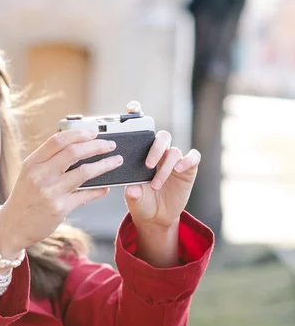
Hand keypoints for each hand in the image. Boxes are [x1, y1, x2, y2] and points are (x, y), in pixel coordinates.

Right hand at [0, 129, 122, 256]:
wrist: (13, 226)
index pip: (58, 140)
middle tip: (110, 145)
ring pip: (85, 172)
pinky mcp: (60, 209)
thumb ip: (49, 160)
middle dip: (97, 146)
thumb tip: (78, 145)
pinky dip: (99, 189)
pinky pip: (86, 195)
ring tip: (116, 161)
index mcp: (32, 162)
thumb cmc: (25, 197)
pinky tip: (106, 186)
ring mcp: (50, 192)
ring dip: (105, 165)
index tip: (94, 132)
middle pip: (74, 152)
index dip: (79, 133)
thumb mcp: (29, 173)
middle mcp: (40, 175)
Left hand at [123, 101, 200, 230]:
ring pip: (174, 151)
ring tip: (155, 185)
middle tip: (147, 165)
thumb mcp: (133, 199)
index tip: (132, 108)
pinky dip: (187, 160)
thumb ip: (132, 194)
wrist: (156, 217)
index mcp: (141, 153)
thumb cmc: (141, 202)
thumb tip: (133, 189)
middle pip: (161, 137)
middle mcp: (159, 152)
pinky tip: (179, 170)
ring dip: (165, 168)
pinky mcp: (189, 168)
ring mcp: (174, 159)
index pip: (141, 130)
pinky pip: (192, 157)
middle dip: (155, 147)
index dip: (137, 116)